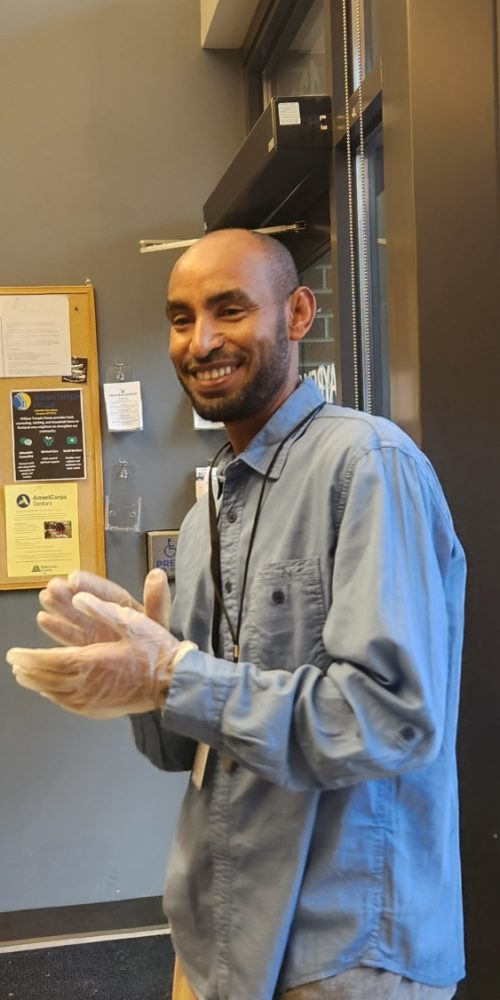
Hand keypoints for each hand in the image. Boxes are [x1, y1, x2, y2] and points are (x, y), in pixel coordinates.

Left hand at [7, 586, 195, 718]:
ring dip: (36, 683)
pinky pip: (68, 704)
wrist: (172, 683)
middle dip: (28, 669)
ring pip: (55, 693)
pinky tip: (48, 692)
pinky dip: (53, 696)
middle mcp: (88, 683)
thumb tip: (79, 598)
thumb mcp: (132, 621)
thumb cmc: (154, 651)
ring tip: (23, 676)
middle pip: (48, 678)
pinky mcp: (99, 709)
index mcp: (93, 660)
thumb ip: (102, 609)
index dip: (29, 657)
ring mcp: (92, 699)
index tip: (14, 653)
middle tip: (14, 663)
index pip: (50, 660)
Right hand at [37, 568, 170, 645]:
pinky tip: (44, 619)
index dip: (89, 584)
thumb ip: (157, 600)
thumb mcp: (158, 621)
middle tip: (52, 586)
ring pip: (75, 617)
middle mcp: (106, 618)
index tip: (73, 578)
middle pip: (85, 602)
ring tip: (44, 597)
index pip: (105, 592)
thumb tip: (157, 574)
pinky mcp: (88, 649)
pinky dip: (58, 629)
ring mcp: (96, 634)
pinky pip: (71, 638)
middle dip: (68, 593)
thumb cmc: (158, 646)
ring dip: (59, 608)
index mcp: (124, 607)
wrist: (156, 676)